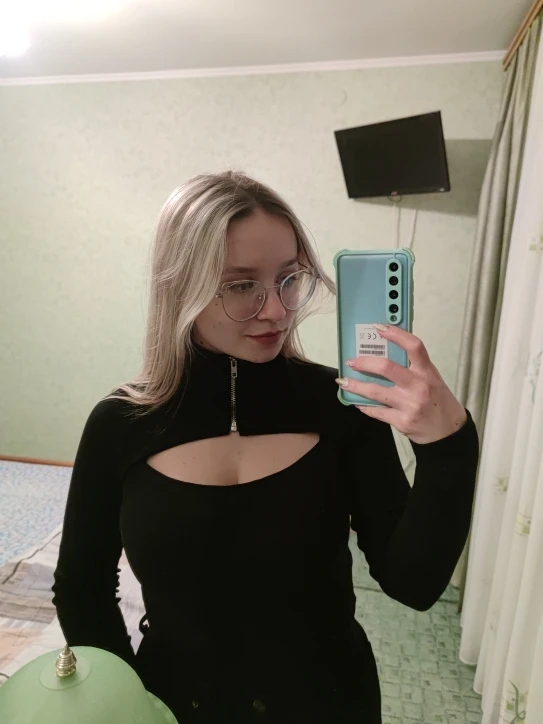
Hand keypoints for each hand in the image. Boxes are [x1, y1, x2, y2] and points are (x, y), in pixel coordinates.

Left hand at [336, 324, 466, 443]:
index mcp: (427, 371)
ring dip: (355, 386)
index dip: (395, 334)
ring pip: (374, 391)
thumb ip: (413, 367)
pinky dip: (363, 406)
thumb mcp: (432, 378)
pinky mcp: (401, 421)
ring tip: (343, 382)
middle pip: (386, 367)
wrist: (448, 431)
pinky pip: (376, 411)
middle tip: (352, 361)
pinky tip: (356, 402)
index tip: (378, 327)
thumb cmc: (438, 400)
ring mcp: (409, 404)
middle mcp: (418, 386)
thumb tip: (384, 354)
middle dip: (364, 362)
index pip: (413, 346)